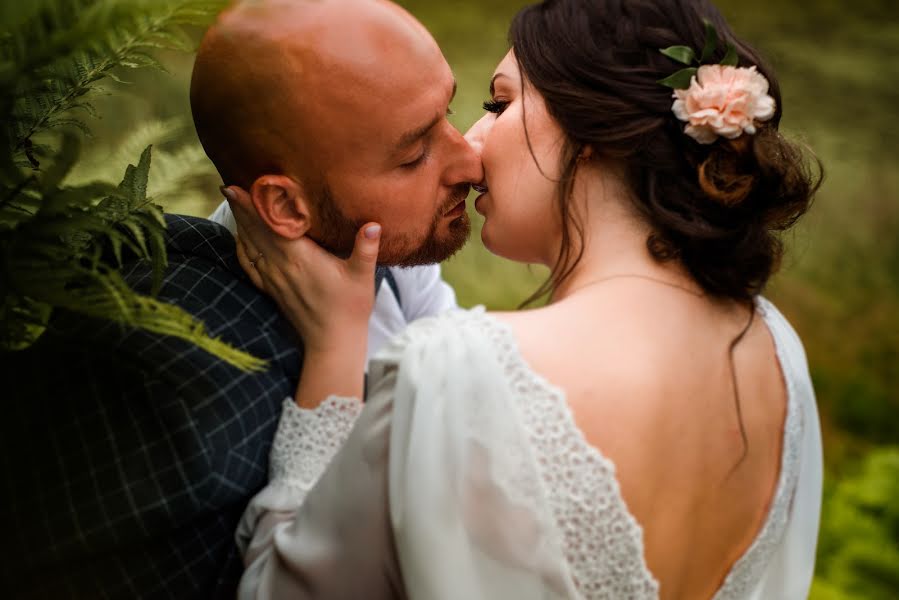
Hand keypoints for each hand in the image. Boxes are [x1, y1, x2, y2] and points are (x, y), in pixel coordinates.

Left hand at [222, 185, 380, 355]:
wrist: (332, 342)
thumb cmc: (349, 308)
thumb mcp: (363, 276)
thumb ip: (366, 248)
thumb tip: (374, 224)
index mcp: (299, 257)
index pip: (269, 225)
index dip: (251, 206)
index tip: (235, 187)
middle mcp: (280, 266)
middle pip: (254, 232)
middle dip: (241, 209)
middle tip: (228, 187)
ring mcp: (273, 280)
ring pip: (249, 247)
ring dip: (240, 226)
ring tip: (233, 206)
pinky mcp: (272, 291)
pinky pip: (249, 265)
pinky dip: (242, 249)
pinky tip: (240, 240)